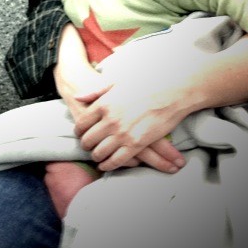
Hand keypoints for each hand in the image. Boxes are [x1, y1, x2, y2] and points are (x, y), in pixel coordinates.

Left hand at [52, 27, 184, 174]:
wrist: (170, 91)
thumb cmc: (142, 83)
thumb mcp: (115, 82)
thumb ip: (95, 91)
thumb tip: (77, 96)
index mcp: (103, 104)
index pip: (82, 123)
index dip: (79, 131)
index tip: (80, 133)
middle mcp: (110, 120)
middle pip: (89, 139)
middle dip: (85, 145)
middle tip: (86, 146)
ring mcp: (123, 133)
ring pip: (100, 152)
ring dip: (96, 156)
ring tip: (95, 156)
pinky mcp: (137, 144)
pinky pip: (117, 160)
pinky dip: (109, 165)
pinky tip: (106, 165)